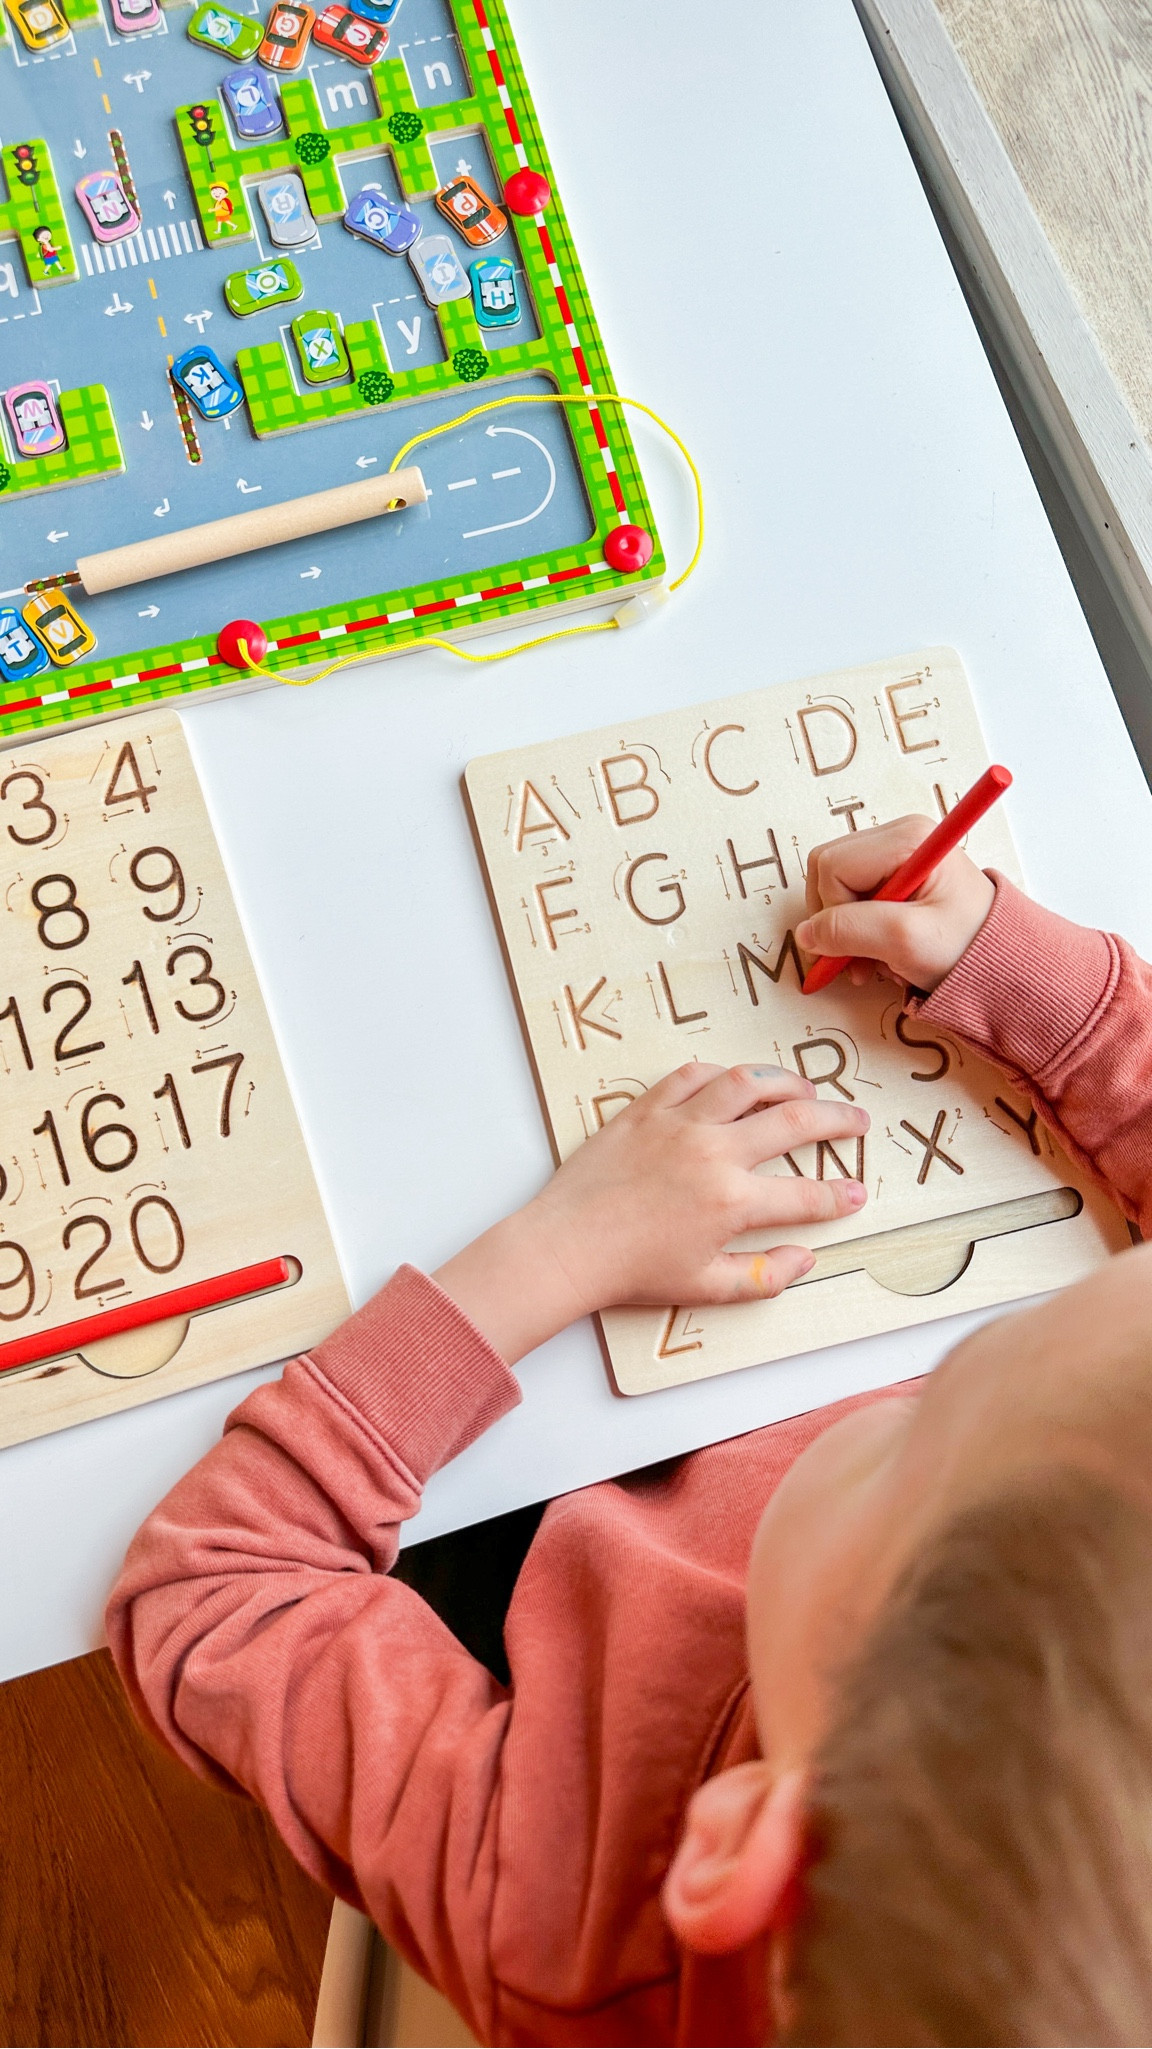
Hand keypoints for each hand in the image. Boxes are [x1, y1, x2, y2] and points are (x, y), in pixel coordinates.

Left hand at [434, 1064, 868, 1361]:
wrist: (565, 1247)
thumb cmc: (631, 1272)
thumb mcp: (705, 1288)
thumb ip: (763, 1276)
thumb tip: (804, 1259)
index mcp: (732, 1202)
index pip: (806, 1196)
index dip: (840, 1196)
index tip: (856, 1194)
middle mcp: (714, 1153)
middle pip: (794, 1121)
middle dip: (836, 1118)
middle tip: (855, 1119)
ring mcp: (679, 1124)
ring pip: (747, 1082)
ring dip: (785, 1080)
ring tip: (805, 1087)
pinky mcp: (645, 1110)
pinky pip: (691, 1076)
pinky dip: (719, 1073)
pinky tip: (734, 1081)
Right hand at [795, 817, 995, 991]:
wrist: (1005, 964)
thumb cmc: (968, 948)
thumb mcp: (905, 942)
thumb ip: (849, 931)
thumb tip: (806, 934)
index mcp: (907, 839)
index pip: (832, 867)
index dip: (834, 912)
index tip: (856, 951)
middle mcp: (900, 836)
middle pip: (829, 871)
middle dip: (837, 922)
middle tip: (860, 962)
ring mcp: (898, 854)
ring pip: (837, 886)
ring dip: (850, 932)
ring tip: (877, 962)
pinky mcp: (897, 875)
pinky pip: (854, 897)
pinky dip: (862, 931)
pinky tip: (884, 952)